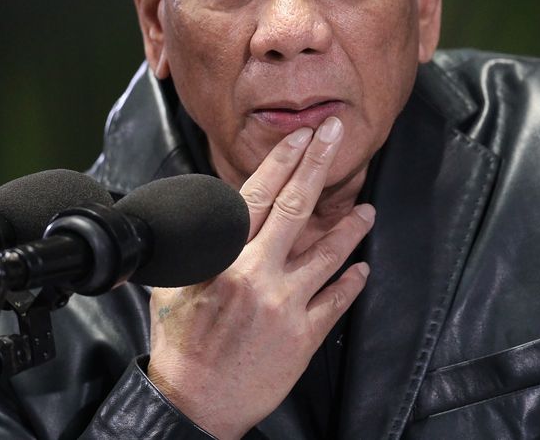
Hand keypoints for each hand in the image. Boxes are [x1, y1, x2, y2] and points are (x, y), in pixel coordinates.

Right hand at [147, 117, 374, 438]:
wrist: (195, 404)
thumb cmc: (180, 343)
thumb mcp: (172, 286)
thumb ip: (196, 249)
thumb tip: (207, 214)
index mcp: (223, 260)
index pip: (257, 197)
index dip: (282, 162)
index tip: (300, 137)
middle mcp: (257, 276)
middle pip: (295, 208)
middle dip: (317, 165)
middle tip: (334, 134)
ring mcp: (285, 306)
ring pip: (328, 254)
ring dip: (350, 226)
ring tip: (367, 209)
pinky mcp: (304, 337)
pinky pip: (336, 301)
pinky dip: (351, 282)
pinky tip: (362, 268)